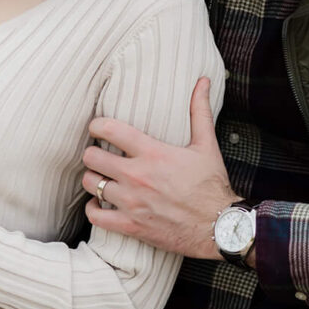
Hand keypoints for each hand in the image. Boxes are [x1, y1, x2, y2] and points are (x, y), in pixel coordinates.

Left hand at [82, 78, 239, 259]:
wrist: (218, 227)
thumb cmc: (211, 185)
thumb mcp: (206, 145)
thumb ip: (199, 111)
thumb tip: (202, 81)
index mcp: (153, 153)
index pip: (109, 129)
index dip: (97, 125)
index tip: (98, 128)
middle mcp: (137, 176)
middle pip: (91, 157)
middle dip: (93, 153)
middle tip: (100, 154)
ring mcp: (131, 202)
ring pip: (90, 183)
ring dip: (93, 179)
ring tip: (102, 177)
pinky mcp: (130, 225)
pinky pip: (95, 215)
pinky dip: (94, 208)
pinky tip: (101, 203)